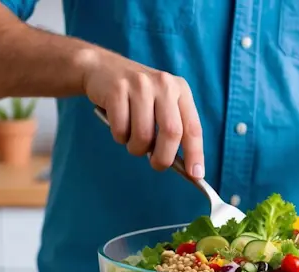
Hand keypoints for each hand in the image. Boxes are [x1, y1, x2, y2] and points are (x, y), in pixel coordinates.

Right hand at [81, 50, 203, 176]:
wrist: (102, 68)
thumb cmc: (137, 97)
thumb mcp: (161, 104)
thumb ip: (173, 129)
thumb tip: (185, 167)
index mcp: (181, 90)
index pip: (193, 128)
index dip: (195, 154)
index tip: (196, 175)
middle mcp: (164, 85)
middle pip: (171, 132)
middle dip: (164, 157)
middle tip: (156, 164)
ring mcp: (140, 85)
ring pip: (144, 135)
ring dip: (137, 148)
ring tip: (133, 141)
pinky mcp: (117, 89)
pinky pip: (121, 129)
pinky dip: (119, 137)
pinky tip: (118, 126)